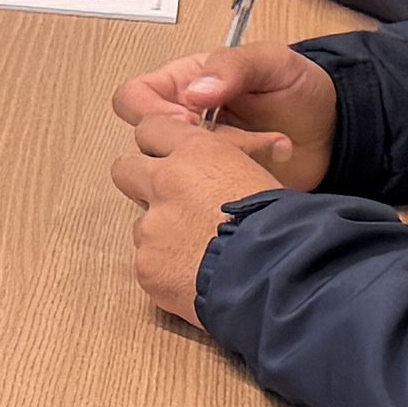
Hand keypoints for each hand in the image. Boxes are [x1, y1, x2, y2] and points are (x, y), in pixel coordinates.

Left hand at [114, 111, 299, 325]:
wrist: (278, 274)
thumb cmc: (282, 224)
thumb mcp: (260, 175)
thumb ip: (230, 163)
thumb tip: (254, 154)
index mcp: (197, 152)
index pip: (151, 129)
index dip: (160, 146)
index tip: (170, 159)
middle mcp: (166, 181)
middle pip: (125, 169)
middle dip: (141, 184)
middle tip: (170, 204)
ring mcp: (152, 225)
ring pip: (141, 225)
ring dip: (161, 236)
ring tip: (199, 252)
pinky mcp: (147, 265)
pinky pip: (148, 263)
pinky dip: (167, 272)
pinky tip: (196, 278)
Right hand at [117, 43, 338, 189]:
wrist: (335, 131)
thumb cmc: (299, 89)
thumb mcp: (271, 62)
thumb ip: (232, 68)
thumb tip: (195, 93)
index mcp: (183, 85)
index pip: (134, 99)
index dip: (152, 113)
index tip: (190, 121)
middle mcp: (182, 125)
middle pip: (148, 143)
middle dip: (190, 146)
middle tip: (231, 142)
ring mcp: (196, 161)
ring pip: (172, 175)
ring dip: (218, 165)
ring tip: (263, 149)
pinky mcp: (214, 190)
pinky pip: (200, 199)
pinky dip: (233, 185)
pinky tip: (266, 168)